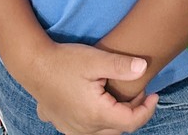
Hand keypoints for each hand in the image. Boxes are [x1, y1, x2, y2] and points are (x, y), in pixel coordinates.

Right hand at [29, 43, 158, 134]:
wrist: (32, 64)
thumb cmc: (64, 61)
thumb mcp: (95, 59)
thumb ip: (121, 65)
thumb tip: (144, 67)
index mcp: (96, 114)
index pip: (131, 122)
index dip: (147, 110)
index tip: (154, 94)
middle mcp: (85, 129)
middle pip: (118, 128)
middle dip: (133, 112)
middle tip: (138, 92)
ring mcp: (72, 129)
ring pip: (103, 132)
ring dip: (115, 118)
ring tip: (119, 98)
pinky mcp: (63, 124)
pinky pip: (87, 130)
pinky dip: (98, 121)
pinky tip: (96, 104)